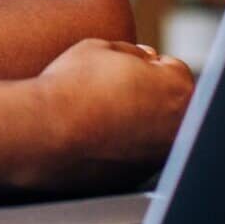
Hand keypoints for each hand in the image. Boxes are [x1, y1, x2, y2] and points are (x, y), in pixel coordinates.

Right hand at [31, 38, 194, 191]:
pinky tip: (96, 134)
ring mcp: (160, 156)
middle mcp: (178, 127)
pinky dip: (124, 145)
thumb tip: (143, 57)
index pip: (173, 70)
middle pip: (170, 102)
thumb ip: (133, 52)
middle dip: (149, 92)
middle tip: (112, 87)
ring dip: (138, 120)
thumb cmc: (72, 86)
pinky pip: (137, 155)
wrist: (46, 132)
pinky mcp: (139, 176)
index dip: (146, 64)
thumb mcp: (101, 47)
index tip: (123, 67)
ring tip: (100, 111)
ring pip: (155, 131)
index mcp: (176, 89)